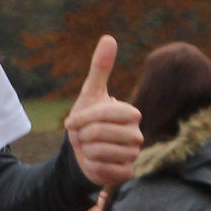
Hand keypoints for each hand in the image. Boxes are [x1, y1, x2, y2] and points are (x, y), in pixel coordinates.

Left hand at [64, 35, 141, 189]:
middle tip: (83, 136)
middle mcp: (137, 134)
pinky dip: (91, 166)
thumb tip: (109, 37)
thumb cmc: (87, 121)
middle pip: (100, 133)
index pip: (105, 113)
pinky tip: (94, 163)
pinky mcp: (126, 173)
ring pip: (100, 152)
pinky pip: (102, 170)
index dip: (84, 118)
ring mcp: (134, 155)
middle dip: (83, 135)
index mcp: (131, 114)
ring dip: (85, 151)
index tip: (73, 122)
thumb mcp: (91, 94)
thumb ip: (100, 68)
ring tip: (89, 148)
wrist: (83, 152)